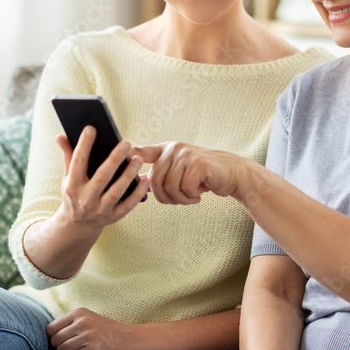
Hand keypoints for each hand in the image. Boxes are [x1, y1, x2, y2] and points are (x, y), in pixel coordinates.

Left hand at [46, 308, 143, 349]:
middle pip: (54, 340)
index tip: (61, 344)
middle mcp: (81, 321)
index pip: (50, 328)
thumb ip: (71, 325)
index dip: (53, 339)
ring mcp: (87, 335)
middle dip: (58, 349)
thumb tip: (48, 338)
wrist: (134, 340)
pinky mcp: (92, 349)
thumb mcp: (90, 321)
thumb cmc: (111, 333)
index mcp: (79, 313)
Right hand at [55, 127, 147, 229]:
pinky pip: (127, 205)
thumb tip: (60, 134)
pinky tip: (145, 179)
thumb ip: (68, 156)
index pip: (77, 163)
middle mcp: (85, 199)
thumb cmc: (75, 193)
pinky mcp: (113, 217)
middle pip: (101, 177)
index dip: (83, 145)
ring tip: (138, 159)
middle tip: (126, 143)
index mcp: (72, 186)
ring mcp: (100, 210)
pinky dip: (137, 193)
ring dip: (128, 175)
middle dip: (114, 159)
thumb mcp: (67, 177)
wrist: (77, 225)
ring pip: (116, 191)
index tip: (91, 128)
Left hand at [134, 142, 252, 204]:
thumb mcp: (181, 172)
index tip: (118, 161)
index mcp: (166, 149)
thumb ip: (162, 174)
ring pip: (169, 187)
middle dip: (165, 198)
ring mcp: (186, 155)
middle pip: (155, 180)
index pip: (141, 152)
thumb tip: (141, 184)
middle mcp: (174, 149)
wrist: (232, 173)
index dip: (128, 157)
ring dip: (180, 199)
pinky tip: (199, 194)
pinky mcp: (198, 163)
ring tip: (191, 197)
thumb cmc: (203, 176)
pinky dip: (190, 198)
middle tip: (180, 201)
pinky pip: (184, 188)